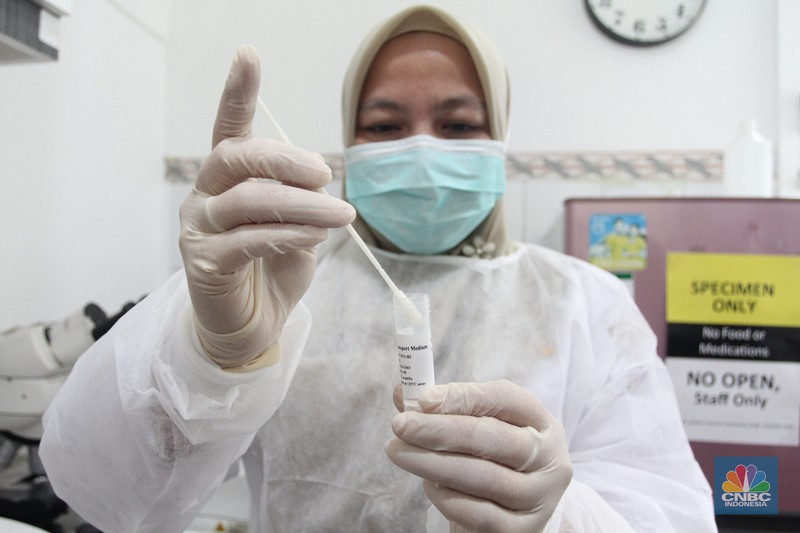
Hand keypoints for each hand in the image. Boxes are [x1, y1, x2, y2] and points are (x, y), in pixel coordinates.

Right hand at [179, 45, 354, 368]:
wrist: (251, 325)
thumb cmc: (274, 268)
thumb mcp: (298, 229)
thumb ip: (301, 206)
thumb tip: (318, 193)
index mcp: (228, 178)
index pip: (230, 127)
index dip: (238, 91)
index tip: (248, 54)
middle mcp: (205, 194)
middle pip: (236, 156)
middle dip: (285, 159)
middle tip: (324, 173)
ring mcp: (199, 228)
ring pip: (249, 200)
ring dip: (301, 205)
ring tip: (341, 215)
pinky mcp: (204, 263)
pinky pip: (249, 240)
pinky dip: (286, 235)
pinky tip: (314, 238)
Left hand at [385, 380, 571, 532]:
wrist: (521, 509)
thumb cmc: (496, 458)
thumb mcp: (484, 427)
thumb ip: (447, 409)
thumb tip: (403, 393)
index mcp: (541, 422)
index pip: (505, 399)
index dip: (462, 396)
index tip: (422, 398)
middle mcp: (548, 458)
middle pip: (491, 437)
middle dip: (439, 429)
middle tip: (400, 425)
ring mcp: (538, 497)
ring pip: (482, 477)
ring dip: (432, 462)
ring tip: (399, 452)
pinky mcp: (522, 531)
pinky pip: (479, 514)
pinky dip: (447, 497)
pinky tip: (429, 485)